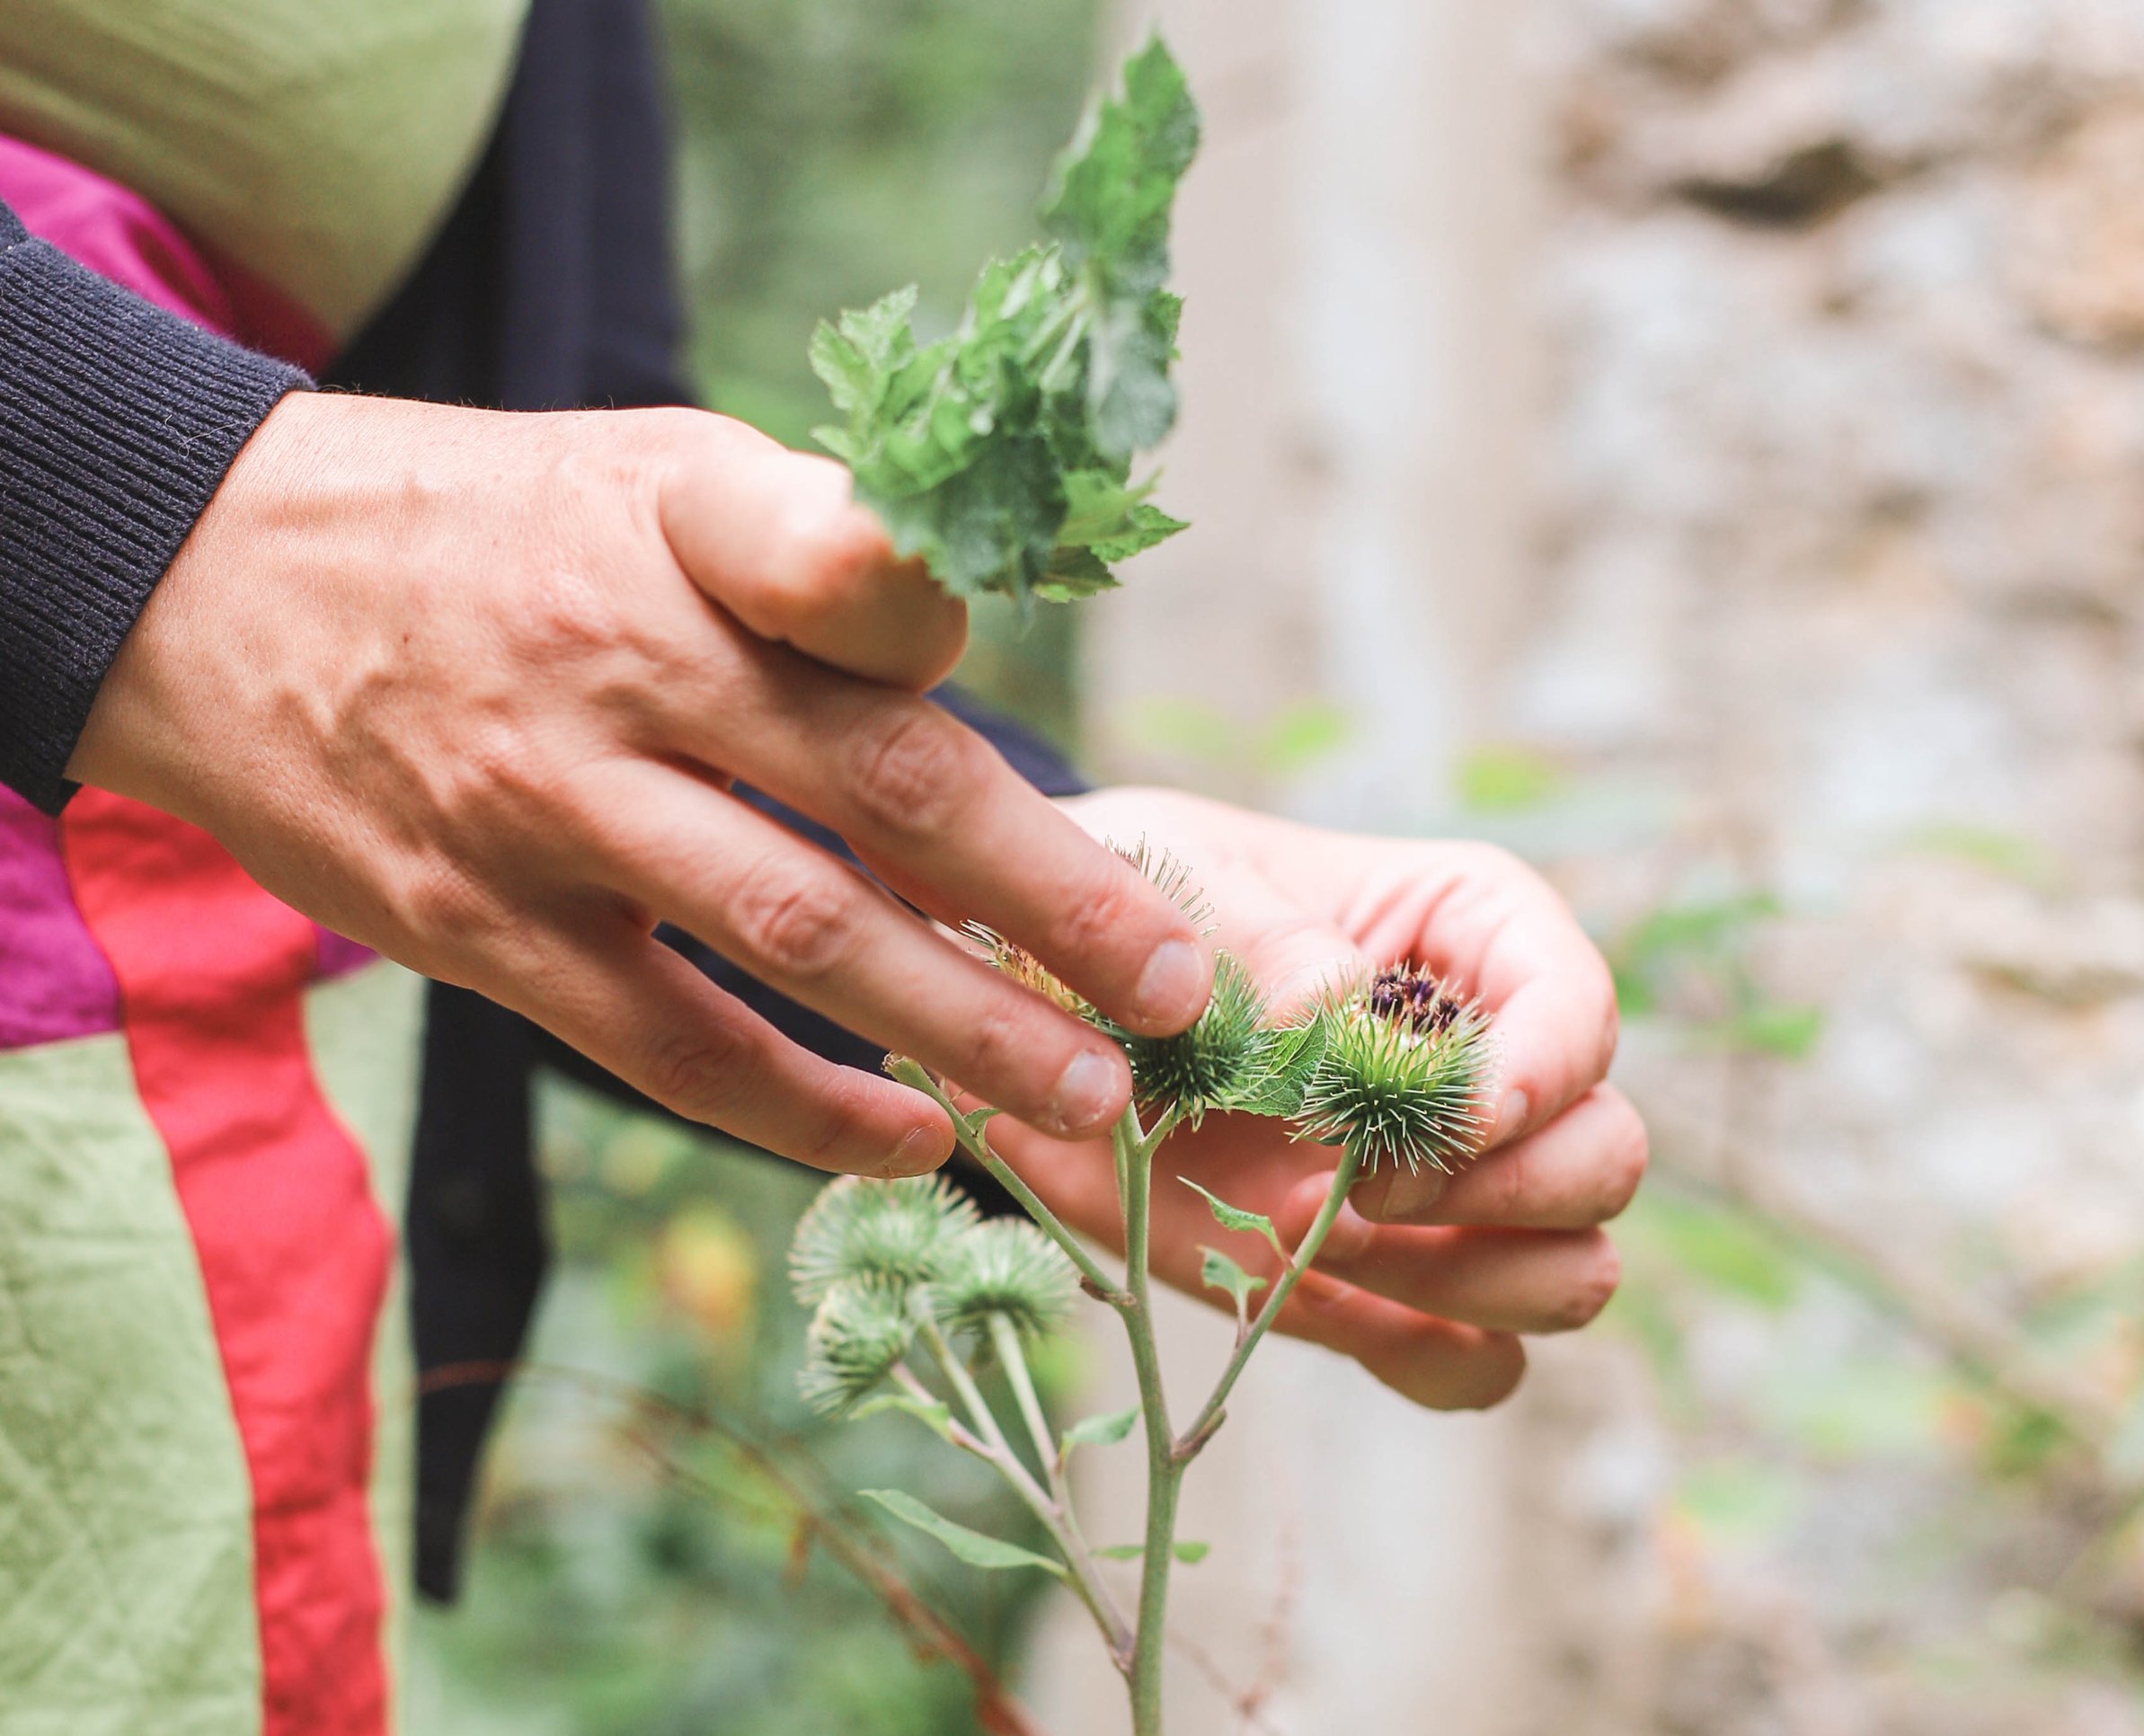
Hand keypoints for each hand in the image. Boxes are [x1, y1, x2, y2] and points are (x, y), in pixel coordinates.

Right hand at [68, 392, 1212, 1171]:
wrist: (209, 583)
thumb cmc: (497, 534)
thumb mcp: (646, 475)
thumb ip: (809, 549)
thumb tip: (973, 632)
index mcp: (681, 527)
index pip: (847, 559)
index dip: (970, 622)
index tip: (1064, 670)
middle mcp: (620, 666)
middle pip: (875, 790)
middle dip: (1051, 903)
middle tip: (1180, 993)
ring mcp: (545, 808)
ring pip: (791, 938)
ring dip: (959, 1032)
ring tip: (1091, 1102)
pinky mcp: (480, 929)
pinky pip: (666, 1043)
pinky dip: (803, 1106)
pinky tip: (914, 1143)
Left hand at [980, 786, 1643, 1409]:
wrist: (1033, 1017)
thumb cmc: (1127, 907)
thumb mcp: (1176, 880)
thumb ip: (1261, 935)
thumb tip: (1338, 1003)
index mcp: (1469, 935)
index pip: (1580, 1011)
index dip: (1542, 1073)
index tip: (1456, 1115)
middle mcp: (1486, 1068)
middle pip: (1607, 1154)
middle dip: (1506, 1187)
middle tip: (1362, 1184)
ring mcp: (1446, 1191)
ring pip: (1575, 1269)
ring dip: (1476, 1277)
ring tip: (1325, 1234)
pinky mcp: (1386, 1287)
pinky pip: (1482, 1367)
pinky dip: (1433, 1357)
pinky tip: (1323, 1295)